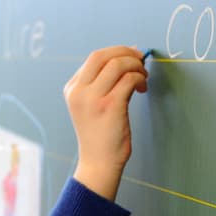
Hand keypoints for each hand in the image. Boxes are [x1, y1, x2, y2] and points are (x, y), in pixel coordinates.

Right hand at [64, 45, 148, 200]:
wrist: (98, 163)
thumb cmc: (100, 136)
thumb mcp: (90, 106)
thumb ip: (100, 85)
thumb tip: (125, 58)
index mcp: (72, 89)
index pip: (94, 58)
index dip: (116, 51)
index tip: (132, 55)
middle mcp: (79, 91)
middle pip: (103, 55)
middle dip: (126, 52)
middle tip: (141, 59)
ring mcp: (93, 98)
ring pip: (118, 64)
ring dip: (136, 66)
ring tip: (143, 77)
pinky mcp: (110, 106)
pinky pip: (129, 79)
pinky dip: (139, 78)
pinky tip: (142, 88)